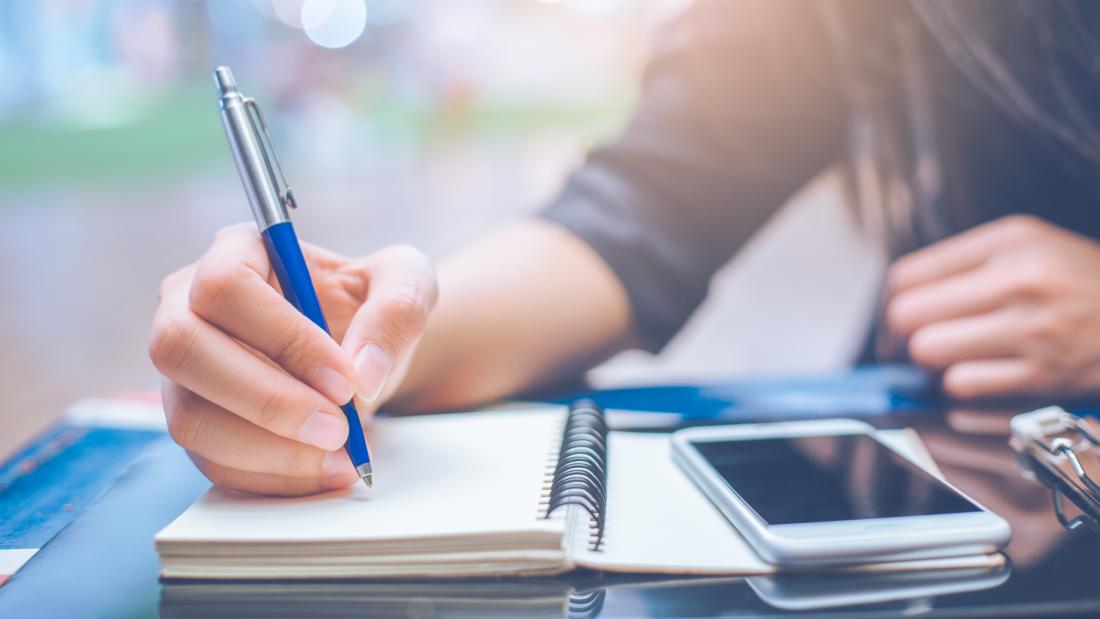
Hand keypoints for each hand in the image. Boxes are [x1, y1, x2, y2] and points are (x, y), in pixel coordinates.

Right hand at [149, 223, 437, 494]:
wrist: (362, 354)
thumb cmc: (372, 304)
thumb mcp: (407, 284)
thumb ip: (397, 310)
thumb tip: (362, 371)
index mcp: (236, 251)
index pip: (226, 286)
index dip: (282, 338)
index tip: (344, 379)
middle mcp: (188, 304)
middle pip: (181, 348)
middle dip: (267, 400)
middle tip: (338, 428)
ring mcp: (184, 370)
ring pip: (190, 417)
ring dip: (269, 449)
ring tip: (340, 455)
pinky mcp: (196, 422)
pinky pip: (212, 462)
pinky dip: (273, 477)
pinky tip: (326, 471)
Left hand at [887, 215, 1099, 399]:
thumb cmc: (1084, 280)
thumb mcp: (1029, 244)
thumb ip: (964, 260)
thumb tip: (900, 295)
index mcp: (1010, 242)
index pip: (908, 275)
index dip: (888, 304)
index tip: (894, 318)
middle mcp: (1019, 281)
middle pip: (908, 316)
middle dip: (899, 335)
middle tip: (907, 345)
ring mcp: (1032, 330)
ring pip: (930, 352)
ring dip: (929, 362)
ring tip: (946, 359)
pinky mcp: (1042, 374)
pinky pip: (964, 386)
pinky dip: (957, 386)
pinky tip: (974, 377)